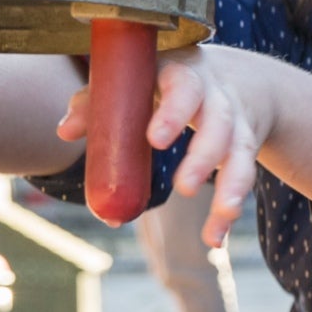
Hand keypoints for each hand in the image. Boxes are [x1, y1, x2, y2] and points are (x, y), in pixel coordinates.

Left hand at [58, 44, 270, 246]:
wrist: (234, 77)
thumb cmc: (164, 82)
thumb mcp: (135, 83)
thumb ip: (97, 103)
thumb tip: (65, 132)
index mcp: (184, 74)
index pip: (185, 88)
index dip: (173, 113)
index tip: (156, 140)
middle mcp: (218, 97)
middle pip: (220, 125)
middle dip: (203, 158)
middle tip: (183, 189)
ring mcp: (237, 123)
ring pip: (241, 154)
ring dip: (230, 189)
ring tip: (216, 219)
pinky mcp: (246, 148)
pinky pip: (243, 179)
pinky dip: (228, 212)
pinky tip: (215, 237)